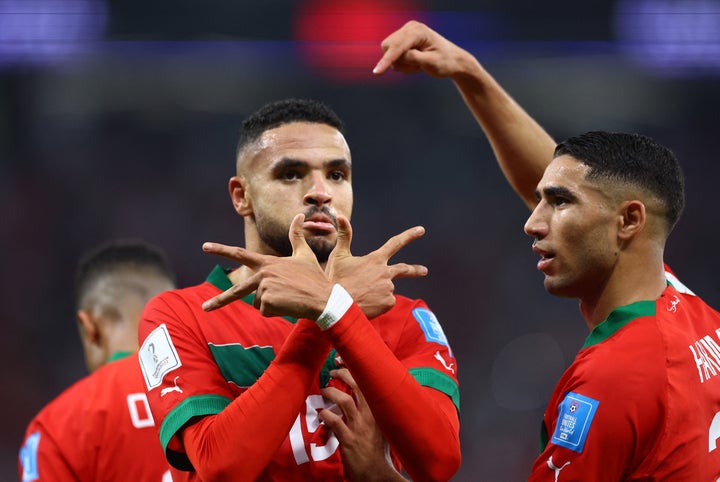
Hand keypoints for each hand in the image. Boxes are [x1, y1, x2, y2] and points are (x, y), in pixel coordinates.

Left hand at [201, 214, 331, 317]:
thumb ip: (297, 236)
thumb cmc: (314, 277)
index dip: (221, 249)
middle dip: (219, 300)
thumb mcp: (305, 255)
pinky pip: (265, 311)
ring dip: (271, 304)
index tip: (205, 246)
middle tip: (205, 308)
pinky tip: (289, 306)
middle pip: (237, 290)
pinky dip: (276, 312)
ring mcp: (264, 289)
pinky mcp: (268, 303)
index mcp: (268, 263)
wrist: (323, 299)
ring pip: (258, 302)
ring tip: (289, 298)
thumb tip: (299, 215)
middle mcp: (263, 274)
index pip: (240, 254)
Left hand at [319, 369, 406, 481]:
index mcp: (378, 411)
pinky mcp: (349, 439)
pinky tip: (321, 415)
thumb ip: (371, 413)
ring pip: (344, 400)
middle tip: (333, 372)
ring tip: (324, 392)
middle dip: (344, 374)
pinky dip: (325, 415)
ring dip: (331, 393)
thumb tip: (359, 401)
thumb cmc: (378, 452)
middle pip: (358, 385)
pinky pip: (334, 421)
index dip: (356, 370)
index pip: (369, 384)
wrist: (377, 474)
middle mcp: (370, 415)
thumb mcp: (380, 428)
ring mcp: (359, 427)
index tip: (345, 362)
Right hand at [326, 216, 426, 318]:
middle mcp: (385, 272)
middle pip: (403, 269)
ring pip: (386, 289)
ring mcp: (388, 288)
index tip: (421, 230)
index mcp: (375, 259)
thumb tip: (341, 216)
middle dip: (415, 270)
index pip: (395, 243)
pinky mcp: (388, 302)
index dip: (409, 236)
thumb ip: (344, 236)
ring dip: (376, 292)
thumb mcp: (339, 256)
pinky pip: (385, 303)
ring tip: (361, 295)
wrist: (336, 304)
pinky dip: (377, 304)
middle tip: (424, 270)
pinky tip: (365, 304)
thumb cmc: (336, 279)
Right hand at [373, 20, 471, 78]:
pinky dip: (402, 62)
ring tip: (418, 65)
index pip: (397, 47)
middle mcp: (410, 28)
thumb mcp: (432, 63)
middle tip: (417, 67)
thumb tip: (398, 57)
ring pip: (389, 52)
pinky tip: (415, 62)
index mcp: (418, 31)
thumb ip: (415, 59)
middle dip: (398, 62)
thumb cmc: (445, 62)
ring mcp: (405, 32)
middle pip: (388, 47)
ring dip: (401, 63)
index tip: (377, 72)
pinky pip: (392, 54)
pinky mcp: (403, 39)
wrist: (452, 60)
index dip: (387, 61)